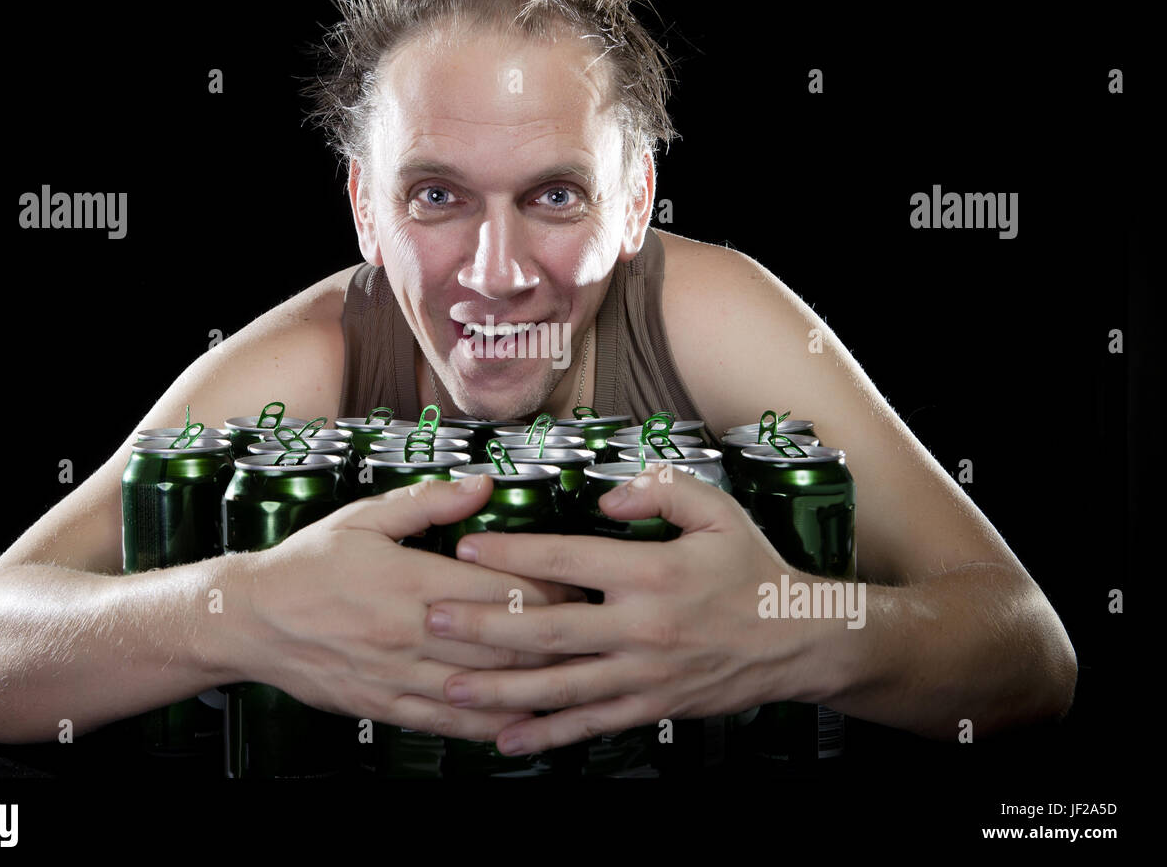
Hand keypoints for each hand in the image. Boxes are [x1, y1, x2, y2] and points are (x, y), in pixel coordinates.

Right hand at [239, 474, 585, 741]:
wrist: (248, 619)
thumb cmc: (308, 565)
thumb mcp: (364, 518)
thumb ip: (429, 503)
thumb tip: (482, 484)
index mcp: (409, 580)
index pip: (498, 588)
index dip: (548, 589)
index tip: (576, 584)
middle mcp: (408, 631)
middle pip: (502, 640)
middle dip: (554, 638)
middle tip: (589, 631)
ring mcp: (396, 674)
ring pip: (481, 686)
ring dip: (531, 686)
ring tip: (573, 681)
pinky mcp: (383, 705)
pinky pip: (446, 722)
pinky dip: (487, 725)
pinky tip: (517, 725)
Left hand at [424, 466, 804, 754]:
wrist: (798, 639)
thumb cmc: (752, 571)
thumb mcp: (717, 510)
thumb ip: (660, 490)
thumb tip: (607, 497)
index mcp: (652, 573)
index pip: (567, 561)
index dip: (512, 554)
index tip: (467, 547)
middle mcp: (642, 628)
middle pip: (549, 630)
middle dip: (484, 627)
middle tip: (432, 621)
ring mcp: (644, 674)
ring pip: (560, 686)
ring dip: (501, 689)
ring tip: (450, 688)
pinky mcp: (651, 706)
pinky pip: (592, 724)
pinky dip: (547, 734)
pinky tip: (508, 740)